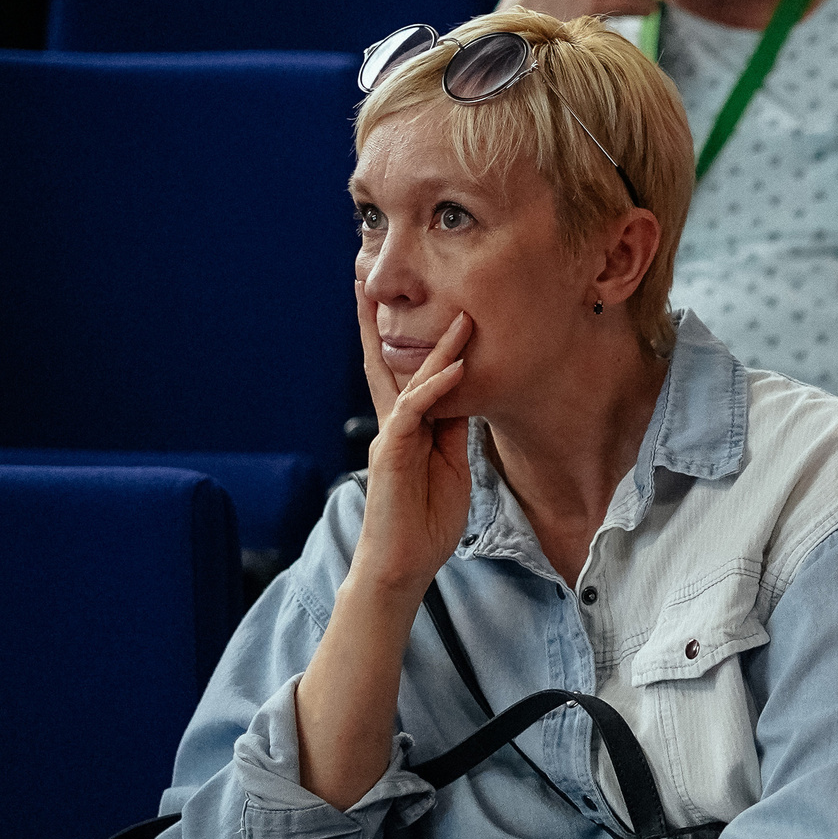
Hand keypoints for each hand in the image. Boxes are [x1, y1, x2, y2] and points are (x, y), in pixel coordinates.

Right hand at [352, 288, 475, 597]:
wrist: (403, 562)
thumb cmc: (425, 518)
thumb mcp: (449, 462)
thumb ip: (451, 427)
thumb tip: (465, 393)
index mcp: (407, 425)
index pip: (403, 370)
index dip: (404, 335)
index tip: (402, 300)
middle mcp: (393, 423)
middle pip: (384, 361)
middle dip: (378, 319)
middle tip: (372, 276)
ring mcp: (391, 436)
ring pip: (408, 380)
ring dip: (434, 346)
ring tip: (458, 314)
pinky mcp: (393, 454)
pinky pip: (414, 411)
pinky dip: (436, 387)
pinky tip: (457, 366)